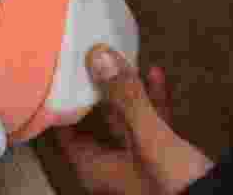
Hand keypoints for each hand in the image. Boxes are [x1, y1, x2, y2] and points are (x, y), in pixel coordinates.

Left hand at [57, 45, 213, 194]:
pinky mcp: (162, 157)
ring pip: (125, 118)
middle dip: (94, 87)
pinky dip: (152, 100)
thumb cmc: (174, 180)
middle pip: (94, 120)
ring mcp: (137, 161)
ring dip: (126, 90)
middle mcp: (110, 164)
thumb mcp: (149, 136)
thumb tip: (97, 54)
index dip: (59, 100)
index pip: (62, 129)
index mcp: (93, 166)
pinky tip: (155, 72)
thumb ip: (124, 96)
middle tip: (89, 53)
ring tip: (121, 55)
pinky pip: (151, 122)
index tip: (58, 68)